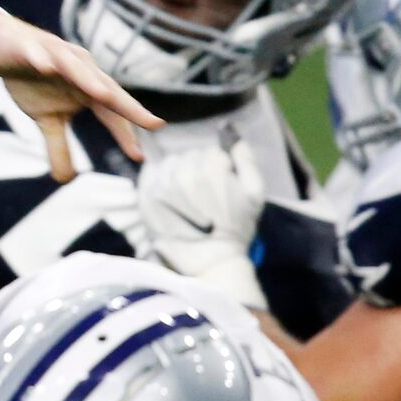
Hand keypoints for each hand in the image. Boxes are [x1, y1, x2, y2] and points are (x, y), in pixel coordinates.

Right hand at [0, 15, 163, 183]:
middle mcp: (80, 67)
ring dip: (89, 80)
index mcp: (87, 86)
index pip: (112, 112)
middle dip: (128, 105)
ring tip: (103, 95)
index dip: (126, 133)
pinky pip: (37, 53)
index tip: (140, 157)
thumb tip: (66, 181)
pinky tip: (45, 67)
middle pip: (106, 87)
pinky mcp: (29, 47)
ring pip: (75, 67)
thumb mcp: (46, 119)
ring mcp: (55, 54)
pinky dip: (42, 59)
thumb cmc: (31, 81)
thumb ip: (60, 147)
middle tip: (152, 122)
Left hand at [136, 131, 267, 306]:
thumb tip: (235, 139)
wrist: (212, 261)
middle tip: (205, 195)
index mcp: (212, 169)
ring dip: (179, 173)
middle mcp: (183, 173)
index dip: (220, 168)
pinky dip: (158, 176)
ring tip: (188, 197)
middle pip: (190, 157)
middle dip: (199, 171)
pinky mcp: (146, 198)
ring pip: (170, 163)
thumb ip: (246, 161)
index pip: (212, 154)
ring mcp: (161, 185)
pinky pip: (150, 173)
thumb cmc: (237, 228)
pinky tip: (168, 191)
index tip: (222, 188)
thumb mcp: (254, 193)